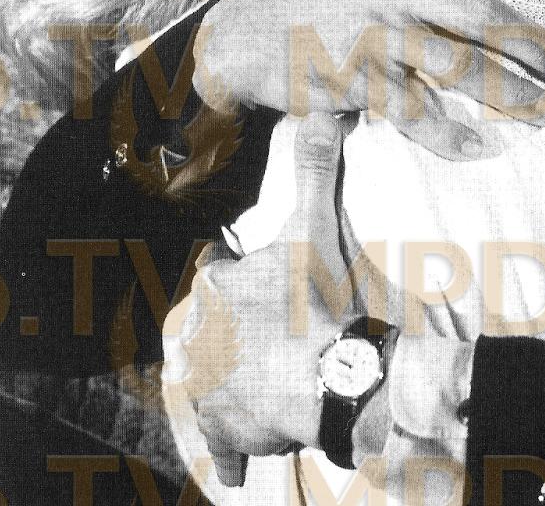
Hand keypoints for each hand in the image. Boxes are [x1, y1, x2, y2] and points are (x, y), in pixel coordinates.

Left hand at [186, 112, 375, 486]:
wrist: (346, 379)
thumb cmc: (331, 302)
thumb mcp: (323, 225)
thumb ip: (317, 162)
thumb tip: (324, 104)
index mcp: (219, 281)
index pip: (225, 271)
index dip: (255, 278)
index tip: (283, 290)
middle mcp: (198, 332)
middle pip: (220, 326)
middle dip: (247, 331)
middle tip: (291, 336)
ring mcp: (207, 385)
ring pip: (218, 379)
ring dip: (242, 381)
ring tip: (282, 380)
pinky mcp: (223, 429)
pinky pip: (224, 440)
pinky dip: (238, 441)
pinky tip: (255, 440)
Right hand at [193, 0, 544, 160]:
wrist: (246, 32)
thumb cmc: (321, 2)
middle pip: (485, 14)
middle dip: (535, 45)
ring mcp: (377, 33)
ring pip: (461, 66)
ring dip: (511, 94)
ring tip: (544, 113)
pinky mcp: (358, 77)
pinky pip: (418, 112)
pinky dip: (452, 135)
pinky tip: (478, 148)